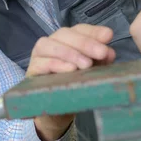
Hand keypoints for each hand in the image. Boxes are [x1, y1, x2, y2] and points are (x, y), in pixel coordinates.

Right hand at [26, 24, 115, 140]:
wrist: (58, 112)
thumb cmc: (75, 85)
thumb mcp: (92, 72)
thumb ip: (100, 61)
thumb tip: (109, 52)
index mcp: (67, 40)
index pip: (79, 29)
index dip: (93, 31)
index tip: (108, 36)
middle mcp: (51, 43)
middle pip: (64, 34)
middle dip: (85, 42)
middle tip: (101, 53)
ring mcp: (38, 56)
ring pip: (49, 45)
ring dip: (70, 52)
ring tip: (86, 64)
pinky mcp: (31, 71)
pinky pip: (41, 63)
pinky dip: (57, 64)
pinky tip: (70, 70)